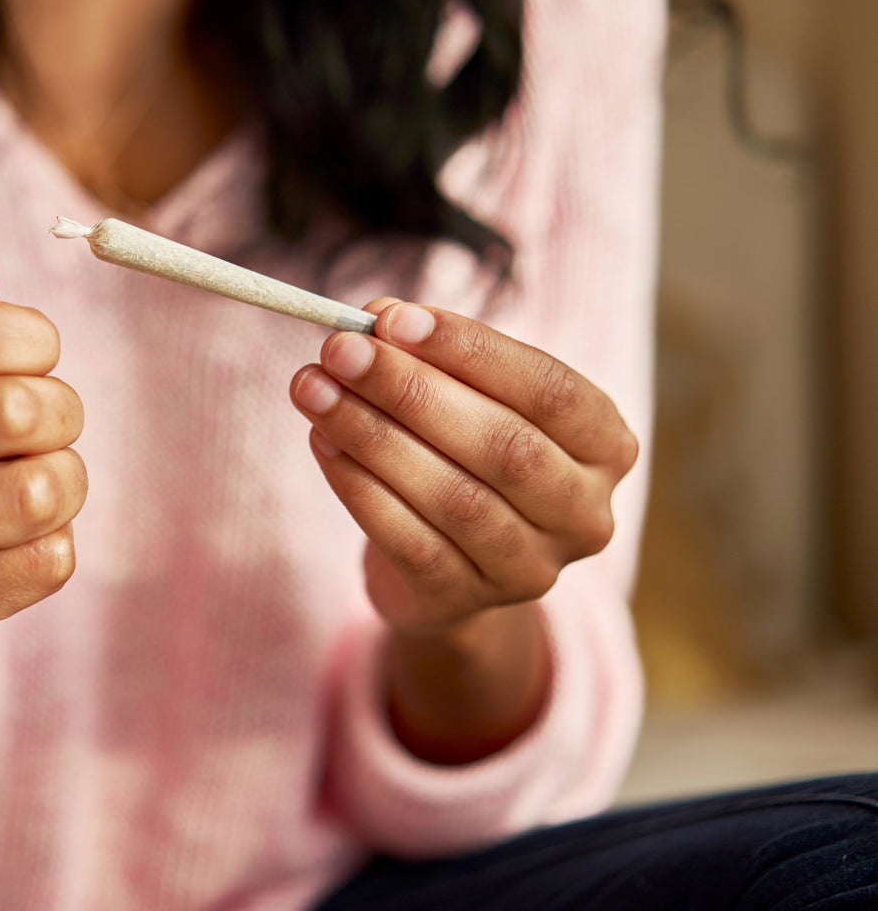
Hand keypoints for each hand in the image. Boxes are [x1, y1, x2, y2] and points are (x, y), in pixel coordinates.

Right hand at [0, 193, 87, 642]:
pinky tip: (24, 535)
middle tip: (38, 418)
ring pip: (37, 489)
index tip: (32, 349)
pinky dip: (56, 540)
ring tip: (34, 474)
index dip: (27, 337)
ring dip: (62, 475)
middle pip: (11, 410)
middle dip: (54, 406)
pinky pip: (46, 561)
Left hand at [290, 300, 637, 636]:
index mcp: (605, 446)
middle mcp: (583, 513)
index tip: (393, 319)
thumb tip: (378, 318)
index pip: (550, 389)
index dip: (472, 349)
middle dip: (410, 390)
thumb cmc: (465, 456)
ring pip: (453, 497)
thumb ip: (434, 358)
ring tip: (314, 389)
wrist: (451, 567)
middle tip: (340, 350)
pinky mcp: (466, 600)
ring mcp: (531, 568)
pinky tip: (322, 443)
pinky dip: (359, 487)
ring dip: (373, 434)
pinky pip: (409, 541)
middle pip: (502, 445)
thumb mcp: (469, 401)